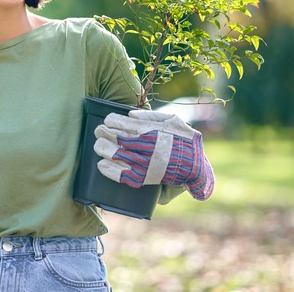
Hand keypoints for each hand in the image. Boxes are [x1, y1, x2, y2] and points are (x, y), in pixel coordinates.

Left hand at [93, 110, 213, 199]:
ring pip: (115, 155)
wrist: (195, 167)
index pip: (123, 124)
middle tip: (98, 131)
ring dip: (103, 149)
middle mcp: (145, 147)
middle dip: (104, 133)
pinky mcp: (143, 178)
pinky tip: (101, 164)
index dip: (111, 121)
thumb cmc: (184, 141)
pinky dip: (108, 170)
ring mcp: (143, 164)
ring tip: (98, 145)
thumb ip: (152, 115)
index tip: (107, 121)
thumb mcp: (173, 120)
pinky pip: (121, 175)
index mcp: (151, 131)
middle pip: (116, 139)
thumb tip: (130, 114)